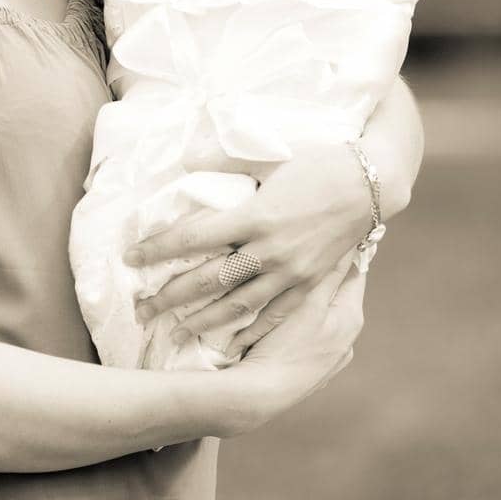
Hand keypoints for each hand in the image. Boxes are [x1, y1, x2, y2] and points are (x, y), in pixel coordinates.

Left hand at [124, 144, 372, 350]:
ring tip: (175, 330)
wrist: (370, 182)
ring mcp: (290, 271)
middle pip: (208, 280)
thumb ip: (226, 166)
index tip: (130, 258)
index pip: (192, 238)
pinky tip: (229, 341)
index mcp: (254, 216)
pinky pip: (274, 313)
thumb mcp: (269, 158)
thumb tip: (187, 164)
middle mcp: (269, 249)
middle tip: (139, 311)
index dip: (158, 249)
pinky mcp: (309, 283)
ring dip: (202, 320)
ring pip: (237, 305)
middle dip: (169, 297)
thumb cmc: (318, 161)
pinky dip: (250, 329)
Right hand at [222, 258, 366, 433]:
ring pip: (320, 317)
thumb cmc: (284, 345)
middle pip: (337, 295)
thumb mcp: (309, 303)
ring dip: (306, 302)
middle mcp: (346, 340)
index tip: (327, 234)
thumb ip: (329, 274)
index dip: (342, 253)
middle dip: (319, 277)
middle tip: (298, 255)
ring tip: (284, 287)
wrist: (260, 394)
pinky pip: (307, 337)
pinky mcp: (309, 371)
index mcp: (350, 319)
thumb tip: (348, 246)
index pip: (354, 274)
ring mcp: (329, 359)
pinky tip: (278, 323)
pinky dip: (296, 325)